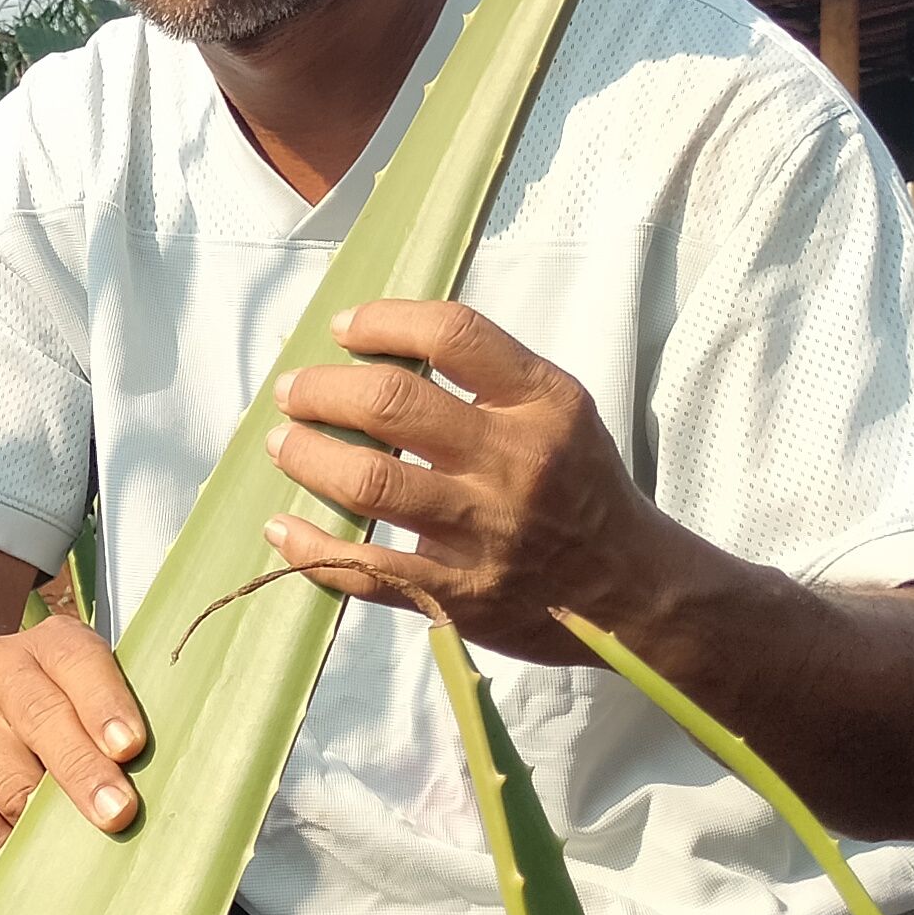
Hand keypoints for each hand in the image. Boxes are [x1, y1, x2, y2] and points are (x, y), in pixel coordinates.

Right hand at [0, 610, 152, 866]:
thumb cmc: (54, 724)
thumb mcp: (86, 703)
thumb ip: (114, 731)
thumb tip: (143, 798)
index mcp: (49, 644)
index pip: (76, 661)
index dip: (104, 704)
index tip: (129, 748)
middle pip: (41, 718)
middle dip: (82, 771)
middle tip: (117, 814)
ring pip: (7, 781)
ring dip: (46, 821)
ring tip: (73, 844)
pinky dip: (5, 847)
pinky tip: (24, 851)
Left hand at [259, 299, 702, 662]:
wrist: (630, 589)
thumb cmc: (579, 486)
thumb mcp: (558, 412)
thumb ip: (487, 377)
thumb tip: (379, 346)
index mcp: (543, 404)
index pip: (453, 335)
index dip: (383, 321)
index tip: (343, 329)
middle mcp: (514, 462)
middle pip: (394, 405)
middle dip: (323, 391)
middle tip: (293, 391)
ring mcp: (485, 531)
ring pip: (369, 481)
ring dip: (308, 457)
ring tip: (284, 444)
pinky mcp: (459, 592)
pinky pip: (366, 567)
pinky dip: (311, 548)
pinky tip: (282, 529)